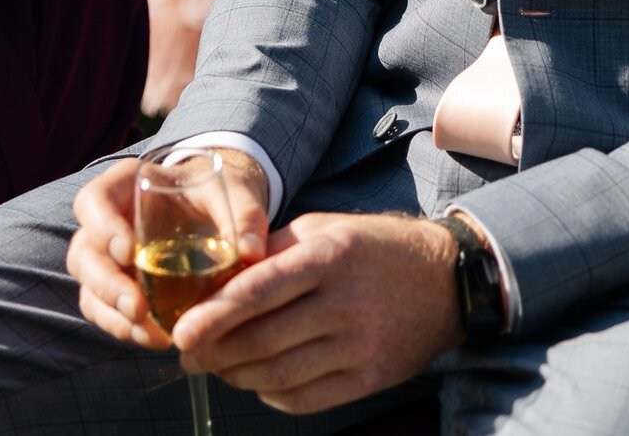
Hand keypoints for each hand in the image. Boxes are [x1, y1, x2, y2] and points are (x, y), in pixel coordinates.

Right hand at [66, 149, 272, 351]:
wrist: (216, 212)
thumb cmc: (217, 194)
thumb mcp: (235, 193)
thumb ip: (245, 215)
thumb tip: (251, 253)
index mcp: (125, 185)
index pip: (93, 200)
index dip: (103, 227)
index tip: (129, 251)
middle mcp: (107, 221)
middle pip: (84, 253)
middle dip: (107, 285)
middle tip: (139, 308)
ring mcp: (106, 256)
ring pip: (89, 287)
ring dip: (114, 315)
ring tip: (152, 333)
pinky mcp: (116, 286)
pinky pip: (105, 311)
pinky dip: (124, 327)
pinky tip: (156, 338)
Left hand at [175, 212, 464, 414]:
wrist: (447, 280)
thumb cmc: (375, 248)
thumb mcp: (325, 229)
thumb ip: (271, 251)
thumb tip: (215, 278)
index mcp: (330, 256)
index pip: (260, 290)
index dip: (214, 315)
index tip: (180, 331)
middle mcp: (346, 303)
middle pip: (263, 341)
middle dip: (214, 353)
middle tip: (188, 354)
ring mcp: (360, 345)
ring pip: (279, 376)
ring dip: (237, 377)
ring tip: (217, 367)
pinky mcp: (371, 378)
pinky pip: (306, 399)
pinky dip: (271, 396)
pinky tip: (258, 382)